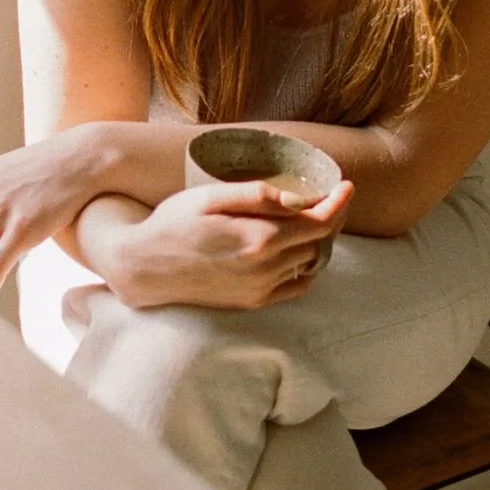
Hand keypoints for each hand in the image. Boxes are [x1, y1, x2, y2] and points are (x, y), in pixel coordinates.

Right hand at [101, 179, 352, 311]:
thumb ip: (257, 196)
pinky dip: (305, 267)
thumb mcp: (211, 196)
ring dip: (317, 239)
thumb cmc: (174, 223)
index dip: (338, 202)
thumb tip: (298, 198)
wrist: (144, 268)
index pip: (319, 222)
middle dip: (329, 216)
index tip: (346, 185)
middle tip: (328, 194)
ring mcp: (259, 290)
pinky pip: (295, 287)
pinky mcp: (251, 303)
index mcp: (258, 239)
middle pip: (318, 241)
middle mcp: (264, 269)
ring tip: (311, 216)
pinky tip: (296, 249)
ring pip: (308, 262)